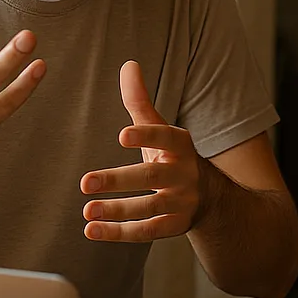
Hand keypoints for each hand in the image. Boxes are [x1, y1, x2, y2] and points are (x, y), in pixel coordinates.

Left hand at [80, 61, 201, 242]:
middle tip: (85, 182)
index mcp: (180, 144)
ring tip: (87, 209)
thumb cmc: (173, 157)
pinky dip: (120, 232)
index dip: (145, 136)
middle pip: (152, 176)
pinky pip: (148, 231)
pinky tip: (92, 230)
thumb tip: (128, 64)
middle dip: (118, 180)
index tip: (122, 135)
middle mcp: (184, 173)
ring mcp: (181, 201)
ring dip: (117, 210)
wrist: (211, 198)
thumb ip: (140, 101)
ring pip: (149, 207)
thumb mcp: (161, 129)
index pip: (164, 137)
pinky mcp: (175, 226)